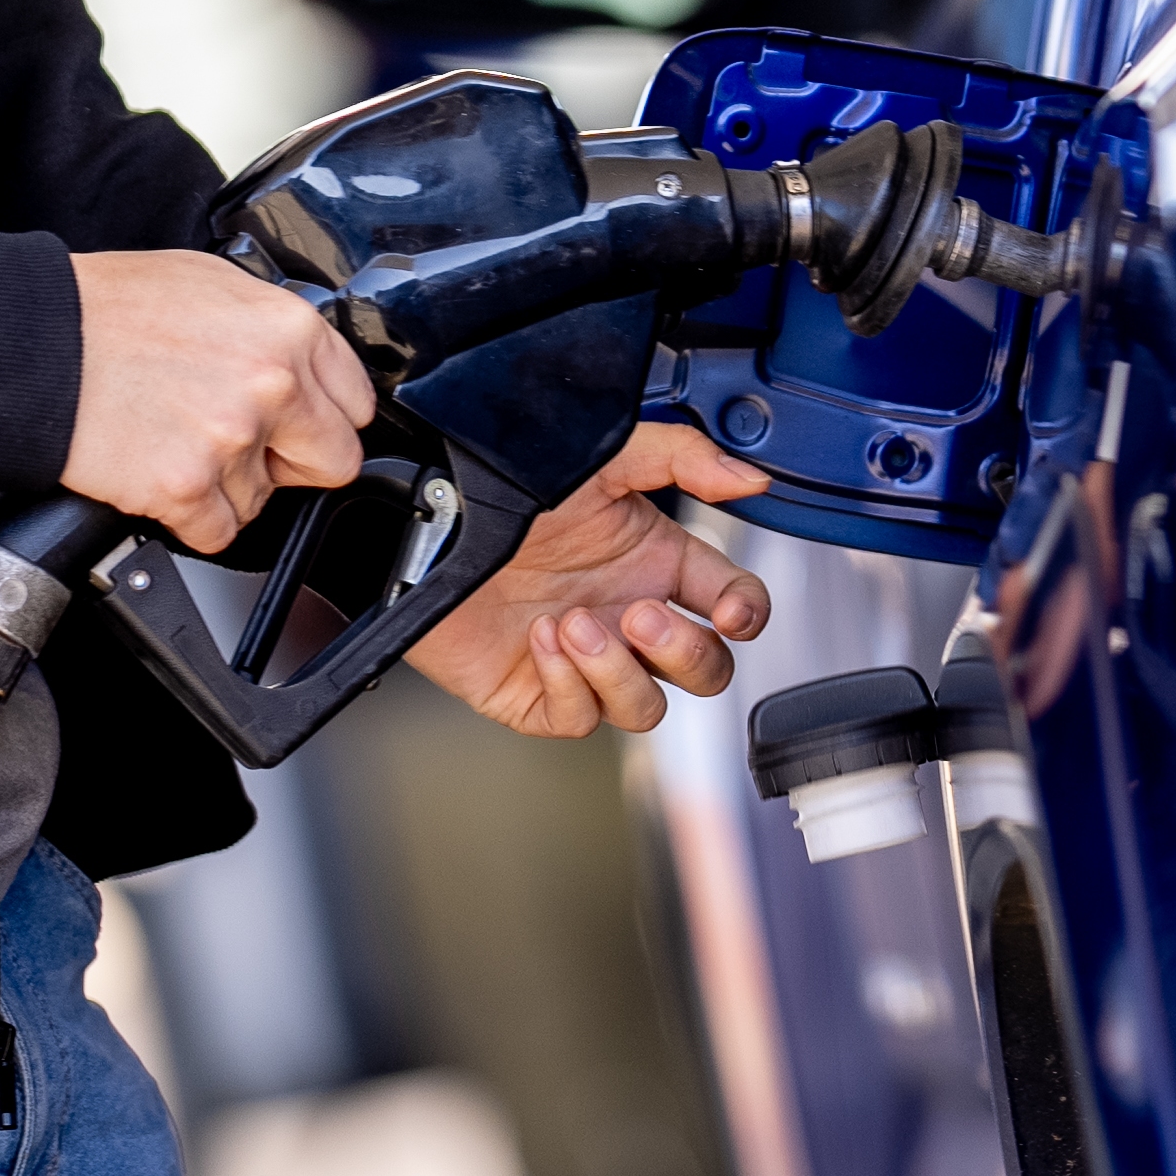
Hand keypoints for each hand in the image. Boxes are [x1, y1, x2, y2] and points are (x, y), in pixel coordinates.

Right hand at [62, 251, 374, 553]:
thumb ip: (269, 328)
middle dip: (292, 462)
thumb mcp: (208, 283)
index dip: (322, 417)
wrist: (32, 344)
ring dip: (227, 487)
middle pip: (333, 463)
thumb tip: (301, 362)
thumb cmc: (104, 308)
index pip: (356, 403)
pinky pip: (217, 532)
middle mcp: (272, 385)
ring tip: (175, 441)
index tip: (299, 423)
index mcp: (289, 330)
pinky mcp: (185, 487)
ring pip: (264, 501)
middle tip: (242, 443)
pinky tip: (158, 471)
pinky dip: (188, 516)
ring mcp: (231, 440)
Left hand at [410, 423, 775, 736]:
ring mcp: (585, 661)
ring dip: (618, 671)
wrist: (424, 521)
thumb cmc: (503, 484)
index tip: (729, 612)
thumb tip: (751, 480)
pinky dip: (568, 685)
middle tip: (638, 616)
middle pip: (705, 670)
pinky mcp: (538, 694)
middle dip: (684, 651)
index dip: (745, 615)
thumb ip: (684, 458)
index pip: (733, 604)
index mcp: (654, 563)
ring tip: (573, 623)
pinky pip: (581, 719)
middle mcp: (627, 616)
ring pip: (647, 707)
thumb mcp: (603, 457)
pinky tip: (540, 640)